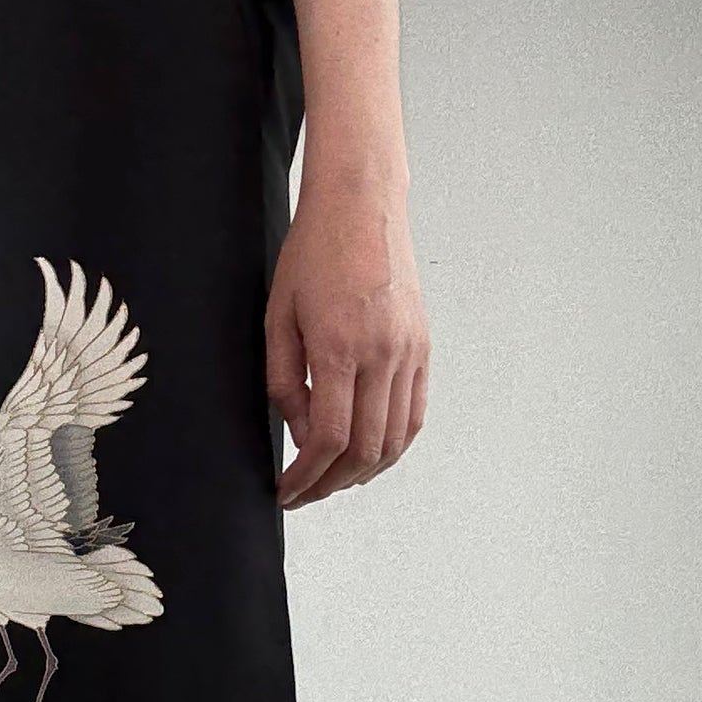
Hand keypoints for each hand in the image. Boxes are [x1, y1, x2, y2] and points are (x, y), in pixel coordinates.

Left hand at [266, 181, 428, 508]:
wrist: (362, 207)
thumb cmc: (312, 255)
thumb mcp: (278, 317)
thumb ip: (286, 382)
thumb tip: (302, 436)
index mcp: (339, 347)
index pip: (329, 439)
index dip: (306, 477)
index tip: (287, 491)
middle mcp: (382, 354)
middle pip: (364, 450)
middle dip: (331, 484)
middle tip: (305, 494)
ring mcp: (409, 352)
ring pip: (395, 440)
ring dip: (364, 472)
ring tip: (333, 480)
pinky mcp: (423, 347)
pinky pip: (414, 413)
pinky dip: (393, 445)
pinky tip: (368, 452)